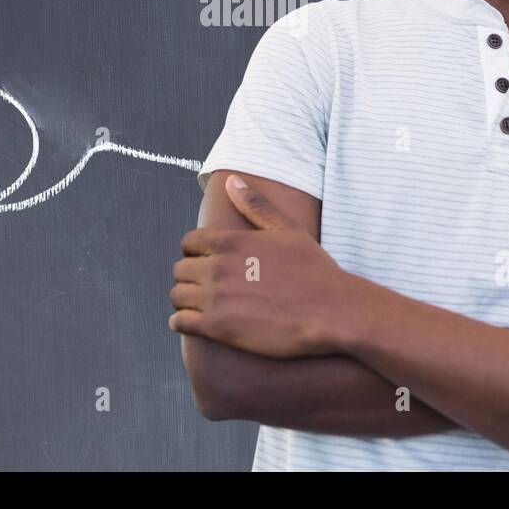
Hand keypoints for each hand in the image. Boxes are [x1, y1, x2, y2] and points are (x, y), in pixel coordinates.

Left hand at [168, 175, 357, 357]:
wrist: (332, 312)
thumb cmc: (314, 270)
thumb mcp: (287, 229)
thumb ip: (255, 206)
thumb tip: (231, 180)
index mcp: (231, 241)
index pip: (188, 242)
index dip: (196, 252)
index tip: (207, 263)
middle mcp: (217, 267)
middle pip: (180, 269)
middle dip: (190, 276)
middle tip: (206, 287)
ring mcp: (215, 297)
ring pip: (176, 295)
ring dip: (184, 300)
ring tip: (200, 305)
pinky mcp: (218, 327)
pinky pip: (180, 322)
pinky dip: (181, 322)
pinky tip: (195, 323)